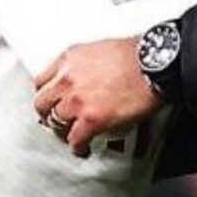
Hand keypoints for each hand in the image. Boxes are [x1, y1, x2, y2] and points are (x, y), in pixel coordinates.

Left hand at [34, 37, 161, 156]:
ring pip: (56, 123)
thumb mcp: (100, 48)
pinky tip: (83, 148)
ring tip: (72, 135)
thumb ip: (84, 64)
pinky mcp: (91, 119)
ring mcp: (77, 100)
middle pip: (42, 103)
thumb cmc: (136, 53)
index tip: (51, 100)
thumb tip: (84, 78)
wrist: (154, 63)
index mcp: (69, 58)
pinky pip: (75, 140)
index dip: (47, 94)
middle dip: (49, 113)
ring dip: (64, 130)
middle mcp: (68, 78)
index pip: (42, 81)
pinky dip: (78, 147)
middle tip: (57, 120)